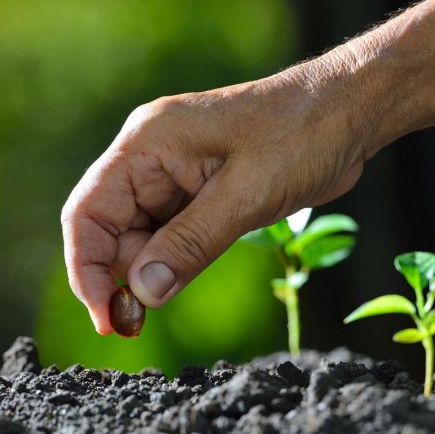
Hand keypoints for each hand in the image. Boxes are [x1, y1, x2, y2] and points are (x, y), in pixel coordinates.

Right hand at [61, 56, 372, 333]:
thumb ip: (189, 245)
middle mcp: (151, 156)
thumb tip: (142, 294)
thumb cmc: (300, 136)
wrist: (348, 112)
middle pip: (109, 227)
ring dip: (149, 271)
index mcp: (147, 143)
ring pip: (139, 235)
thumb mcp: (245, 196)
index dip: (86, 269)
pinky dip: (173, 260)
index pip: (87, 211)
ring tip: (171, 295)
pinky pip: (170, 233)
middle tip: (140, 321)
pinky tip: (187, 275)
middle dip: (120, 275)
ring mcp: (175, 173)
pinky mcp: (201, 190)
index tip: (106, 317)